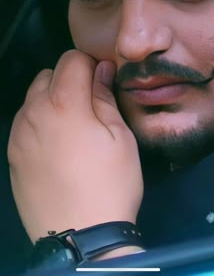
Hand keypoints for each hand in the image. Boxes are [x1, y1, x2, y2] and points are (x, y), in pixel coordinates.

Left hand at [8, 50, 142, 243]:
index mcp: (63, 103)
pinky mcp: (11, 153)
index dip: (90, 64)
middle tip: (88, 105)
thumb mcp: (119, 137)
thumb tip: (101, 68)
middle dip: (69, 79)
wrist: (80, 237)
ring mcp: (18, 133)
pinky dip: (39, 120)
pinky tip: (55, 144)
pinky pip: (24, 121)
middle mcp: (33, 111)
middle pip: (48, 74)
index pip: (71, 59)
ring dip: (52, 98)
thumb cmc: (109, 183)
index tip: (102, 81)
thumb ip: (104, 97)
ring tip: (71, 126)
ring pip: (33, 97)